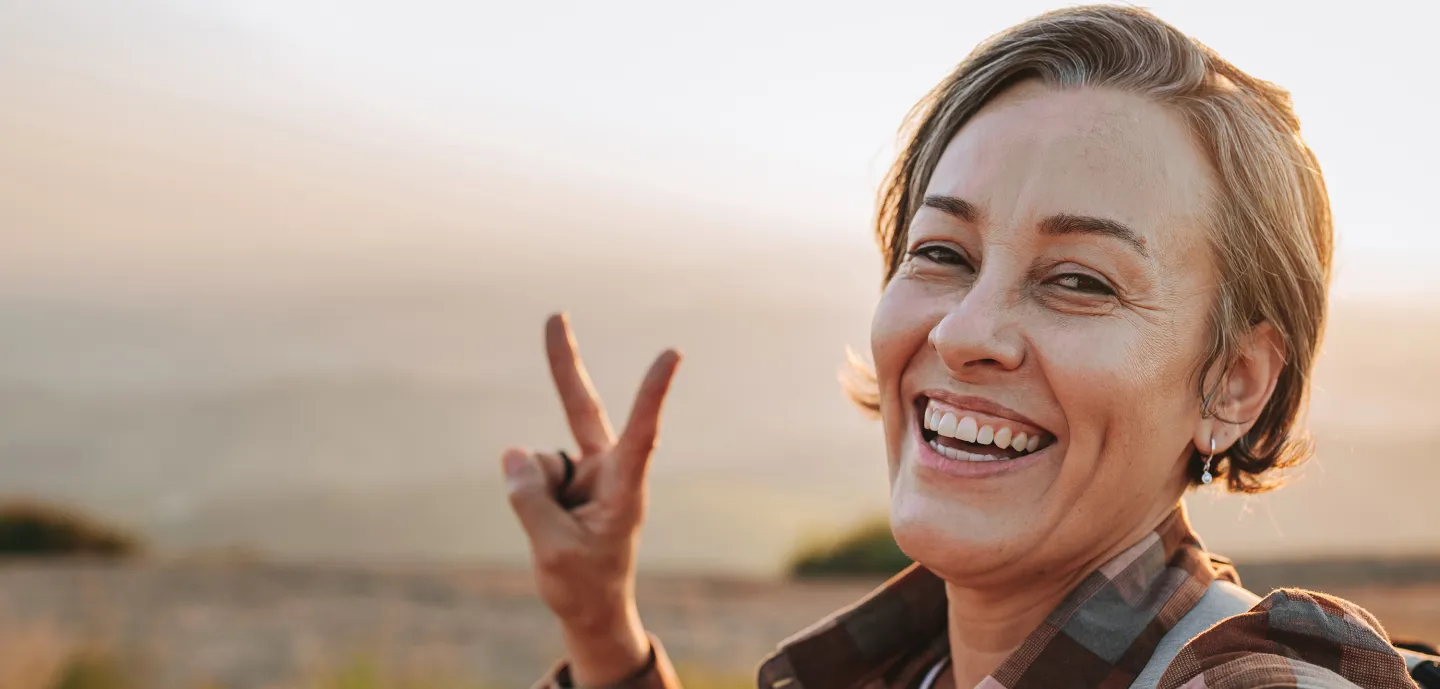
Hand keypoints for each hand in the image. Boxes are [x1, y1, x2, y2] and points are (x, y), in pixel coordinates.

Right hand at [503, 313, 680, 686]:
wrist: (591, 609)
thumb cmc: (585, 584)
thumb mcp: (554, 549)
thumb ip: (532, 499)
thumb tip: (515, 451)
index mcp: (625, 488)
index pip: (643, 433)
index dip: (653, 394)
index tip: (672, 353)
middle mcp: (608, 470)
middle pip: (582, 409)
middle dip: (564, 366)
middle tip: (554, 316)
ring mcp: (585, 472)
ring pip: (539, 463)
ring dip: (535, 497)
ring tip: (559, 534)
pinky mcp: (565, 480)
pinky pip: (528, 476)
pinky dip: (528, 497)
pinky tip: (550, 522)